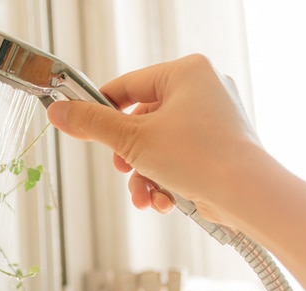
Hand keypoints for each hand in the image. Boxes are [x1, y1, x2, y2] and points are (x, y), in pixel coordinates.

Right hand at [47, 54, 259, 225]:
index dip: (101, 109)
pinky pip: (178, 159)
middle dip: (128, 156)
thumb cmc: (200, 157)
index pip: (128, 86)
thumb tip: (58, 112)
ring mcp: (213, 121)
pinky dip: (165, 181)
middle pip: (141, 122)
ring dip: (144, 175)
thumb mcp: (133, 139)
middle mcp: (203, 91)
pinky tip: (164, 201)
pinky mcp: (217, 148)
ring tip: (143, 196)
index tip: (81, 126)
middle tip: (121, 167)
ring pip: (158, 146)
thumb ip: (92, 124)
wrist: (247, 196)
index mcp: (186, 73)